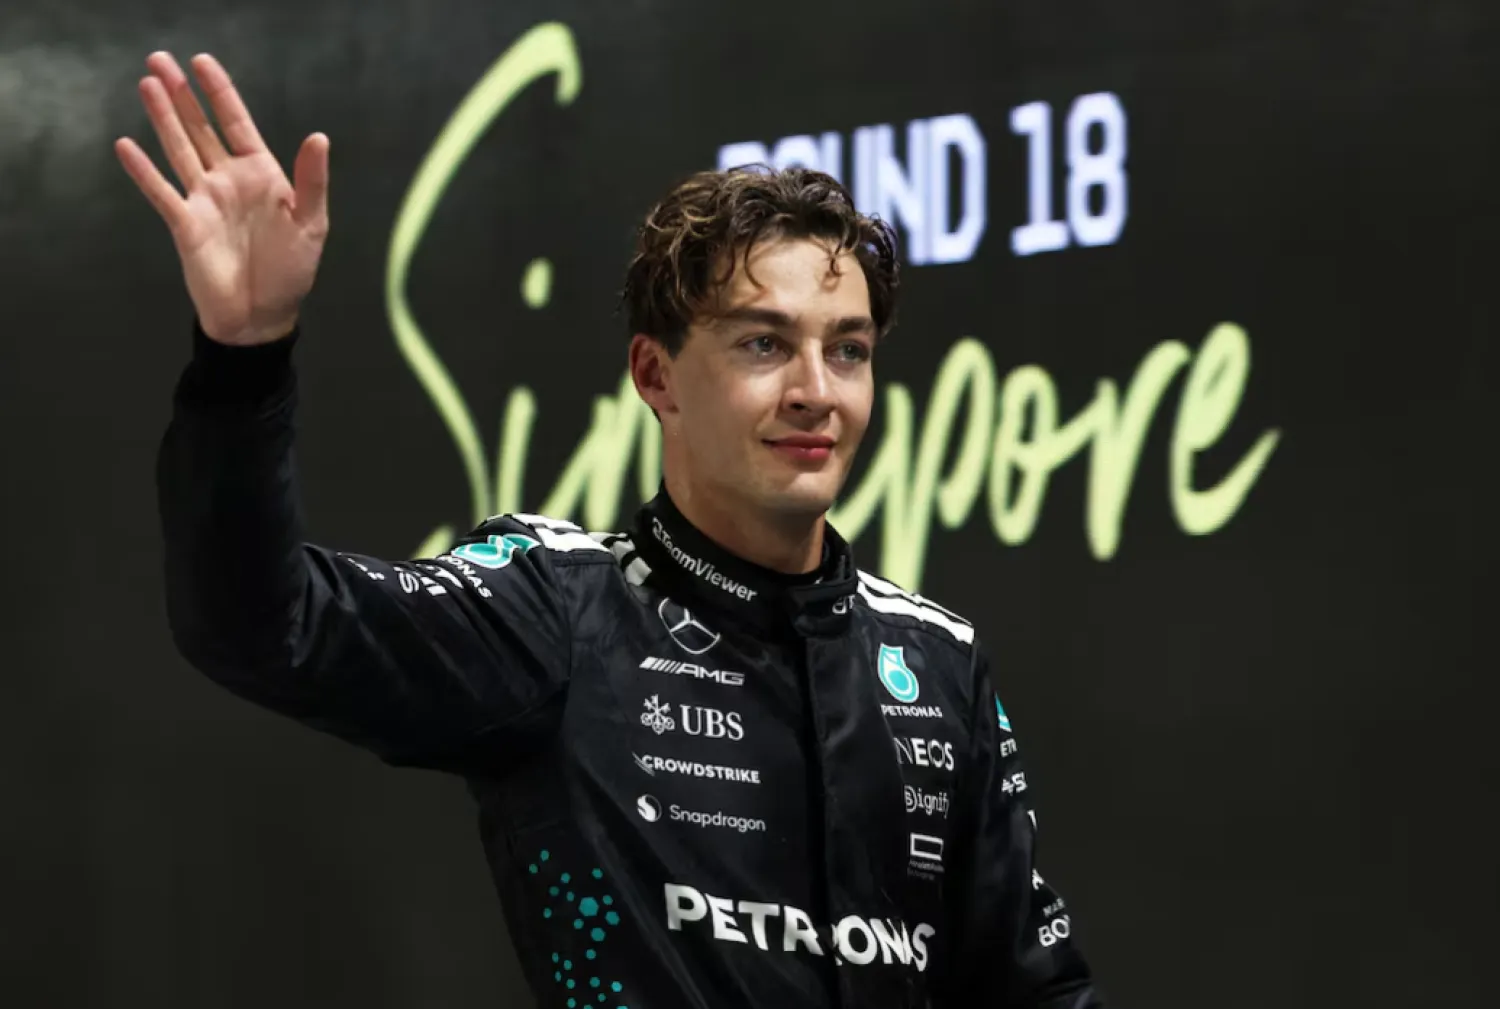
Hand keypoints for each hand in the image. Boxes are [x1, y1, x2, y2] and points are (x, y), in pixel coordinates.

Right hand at [115, 52, 329, 345]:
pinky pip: (161, 192)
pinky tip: (126, 145)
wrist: (262, 317)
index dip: (221, 93)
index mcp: (261, 175)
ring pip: (179, 149)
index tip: (202, 62)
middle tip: (159, 59)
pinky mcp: (184, 225)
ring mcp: (204, 200)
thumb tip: (319, 137)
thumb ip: (311, 181)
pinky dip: (143, 171)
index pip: (237, 123)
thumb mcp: (311, 224)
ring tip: (147, 84)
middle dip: (182, 95)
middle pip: (201, 128)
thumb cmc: (292, 271)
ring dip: (163, 119)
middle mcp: (229, 180)